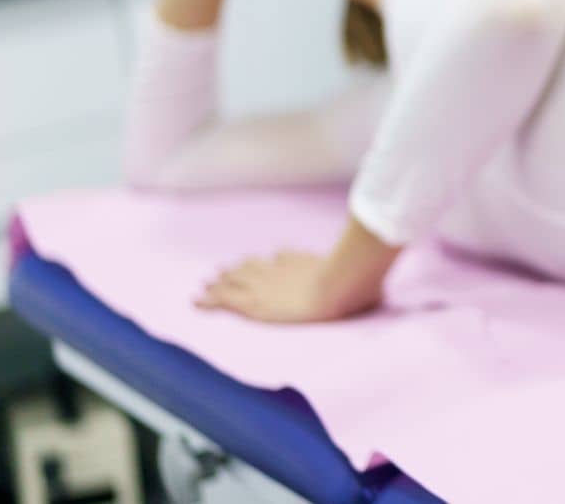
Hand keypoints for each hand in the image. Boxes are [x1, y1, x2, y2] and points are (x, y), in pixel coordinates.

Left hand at [196, 250, 373, 322]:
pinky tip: (195, 301)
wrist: (339, 287)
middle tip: (220, 272)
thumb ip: (358, 270)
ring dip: (219, 283)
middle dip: (236, 270)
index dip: (264, 262)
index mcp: (299, 262)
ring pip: (233, 282)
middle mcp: (277, 269)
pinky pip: (223, 300)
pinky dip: (208, 299)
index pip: (276, 260)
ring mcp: (263, 285)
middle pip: (251, 267)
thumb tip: (369, 277)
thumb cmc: (354, 283)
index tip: (257, 261)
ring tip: (206, 285)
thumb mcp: (357, 274)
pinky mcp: (254, 303)